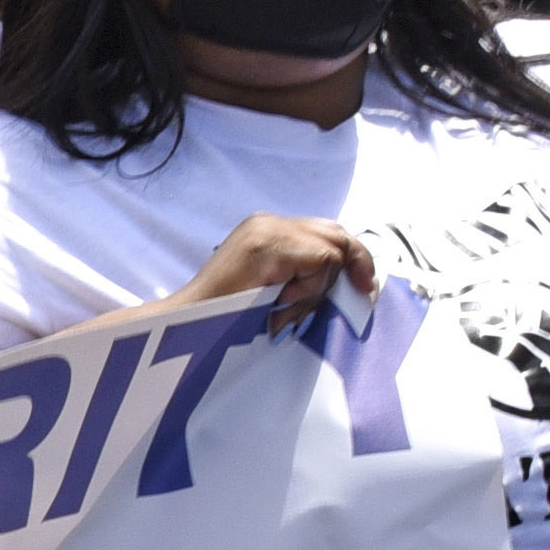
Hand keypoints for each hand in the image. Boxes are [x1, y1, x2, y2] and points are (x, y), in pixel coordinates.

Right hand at [185, 213, 379, 325]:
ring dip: (320, 287)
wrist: (186, 327)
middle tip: (363, 292)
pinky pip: (322, 262)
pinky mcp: (272, 245)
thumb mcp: (270, 286)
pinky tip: (283, 303)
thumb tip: (346, 275)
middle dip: (354, 263)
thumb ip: (298, 271)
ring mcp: (268, 230)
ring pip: (332, 249)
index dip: (350, 257)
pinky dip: (311, 289)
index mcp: (265, 229)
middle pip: (335, 233)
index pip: (324, 232)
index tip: (364, 284)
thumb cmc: (224, 318)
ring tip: (288, 308)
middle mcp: (267, 222)